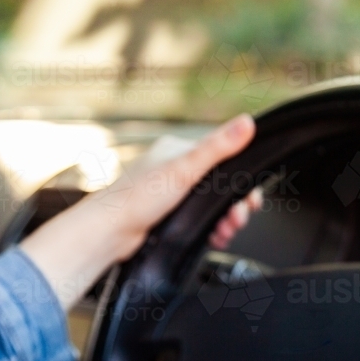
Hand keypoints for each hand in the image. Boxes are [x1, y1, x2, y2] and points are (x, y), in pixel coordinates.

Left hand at [21, 114, 255, 307]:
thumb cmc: (136, 200)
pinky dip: (212, 228)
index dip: (242, 180)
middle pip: (221, 185)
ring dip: (225, 219)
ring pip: (212, 204)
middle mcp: (175, 169)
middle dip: (234, 205)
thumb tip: (246, 123)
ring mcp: (172, 193)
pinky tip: (214, 237)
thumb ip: (217, 148)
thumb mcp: (184, 170)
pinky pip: (201, 219)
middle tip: (237, 220)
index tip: (251, 199)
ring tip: (226, 232)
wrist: (108, 234)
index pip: (224, 158)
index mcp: (178, 150)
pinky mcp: (169, 214)